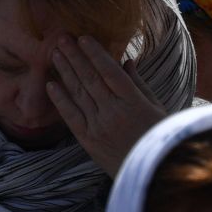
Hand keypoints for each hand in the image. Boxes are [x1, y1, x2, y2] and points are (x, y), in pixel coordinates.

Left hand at [46, 35, 167, 175]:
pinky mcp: (88, 140)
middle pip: (90, 78)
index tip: (84, 38)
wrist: (152, 173)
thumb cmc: (159, 136)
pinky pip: (71, 116)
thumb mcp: (156, 107)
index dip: (95, 54)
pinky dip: (61, 99)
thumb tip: (126, 61)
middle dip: (75, 56)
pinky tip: (52, 85)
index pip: (110, 71)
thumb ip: (139, 84)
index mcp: (134, 101)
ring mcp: (99, 126)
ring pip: (79, 93)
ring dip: (66, 72)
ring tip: (55, 54)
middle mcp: (113, 111)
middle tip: (62, 38)